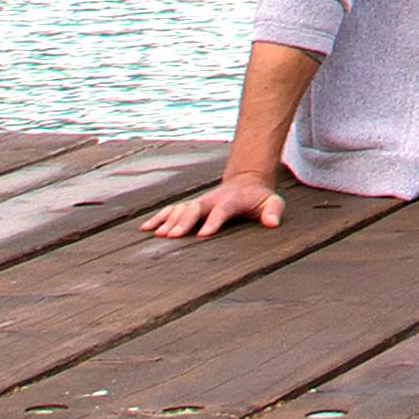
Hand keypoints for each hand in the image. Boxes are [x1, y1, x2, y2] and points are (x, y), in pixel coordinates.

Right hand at [142, 170, 285, 242]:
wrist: (246, 182)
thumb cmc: (259, 198)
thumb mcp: (272, 202)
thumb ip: (274, 211)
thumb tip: (273, 223)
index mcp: (232, 200)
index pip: (221, 210)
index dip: (213, 221)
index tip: (203, 235)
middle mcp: (212, 200)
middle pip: (195, 208)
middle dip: (183, 222)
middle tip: (172, 236)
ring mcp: (200, 202)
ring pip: (180, 208)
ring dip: (168, 221)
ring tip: (157, 235)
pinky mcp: (191, 205)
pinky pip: (172, 210)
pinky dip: (158, 217)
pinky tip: (145, 228)